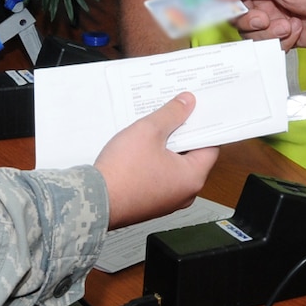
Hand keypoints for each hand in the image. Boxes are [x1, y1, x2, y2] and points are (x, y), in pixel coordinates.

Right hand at [94, 93, 218, 228]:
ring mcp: (167, 200)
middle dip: (181, 134)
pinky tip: (140, 150)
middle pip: (192, 156)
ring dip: (165, 148)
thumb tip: (186, 103)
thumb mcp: (149, 131)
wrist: (95, 201)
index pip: (210, 146)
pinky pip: (160, 177)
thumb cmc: (123, 173)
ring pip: (174, 166)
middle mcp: (184, 193)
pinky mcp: (151, 202)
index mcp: (192, 177)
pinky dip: (154, 162)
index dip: (201, 126)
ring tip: (151, 131)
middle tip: (170, 116)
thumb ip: (171, 114)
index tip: (193, 111)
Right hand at [215, 0, 305, 49]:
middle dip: (247, 19)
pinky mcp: (281, 33)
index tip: (216, 9)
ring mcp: (271, 14)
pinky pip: (266, 44)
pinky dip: (280, 40)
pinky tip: (296, 29)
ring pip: (248, 32)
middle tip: (264, 18)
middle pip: (233, 12)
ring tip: (288, 24)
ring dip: (267, 32)